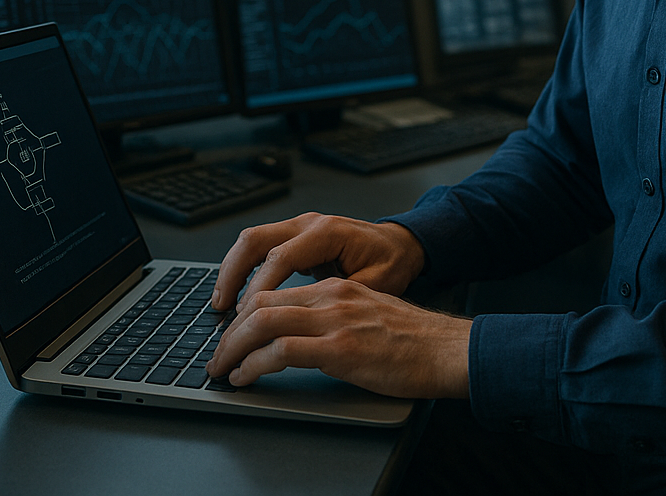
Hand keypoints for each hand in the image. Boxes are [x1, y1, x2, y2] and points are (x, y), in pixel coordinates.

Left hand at [205, 276, 471, 398]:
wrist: (448, 350)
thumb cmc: (416, 341)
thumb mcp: (369, 315)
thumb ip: (336, 317)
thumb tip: (302, 339)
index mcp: (336, 287)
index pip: (274, 292)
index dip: (244, 315)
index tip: (232, 336)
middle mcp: (331, 296)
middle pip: (260, 303)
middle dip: (230, 331)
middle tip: (217, 356)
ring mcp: (334, 320)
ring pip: (262, 322)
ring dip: (233, 348)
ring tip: (223, 369)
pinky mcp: (340, 348)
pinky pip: (281, 351)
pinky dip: (254, 365)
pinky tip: (246, 377)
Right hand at [211, 212, 426, 311]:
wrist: (400, 244)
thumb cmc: (392, 262)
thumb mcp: (378, 283)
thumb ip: (345, 297)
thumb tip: (314, 319)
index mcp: (328, 233)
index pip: (280, 257)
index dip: (259, 288)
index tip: (245, 316)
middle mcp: (308, 224)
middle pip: (255, 241)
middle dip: (232, 275)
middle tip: (221, 309)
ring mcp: (298, 227)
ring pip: (250, 241)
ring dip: (231, 272)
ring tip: (220, 305)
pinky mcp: (294, 237)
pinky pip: (258, 248)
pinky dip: (242, 270)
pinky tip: (235, 295)